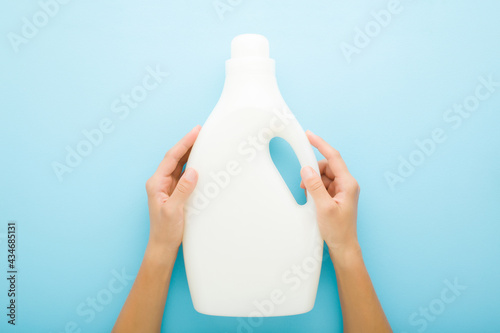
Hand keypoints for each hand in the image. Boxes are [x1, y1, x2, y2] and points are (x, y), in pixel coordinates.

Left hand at [145, 125, 200, 254]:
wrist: (163, 246)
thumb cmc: (165, 230)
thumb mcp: (173, 210)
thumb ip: (183, 190)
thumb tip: (193, 172)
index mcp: (156, 183)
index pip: (172, 158)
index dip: (184, 143)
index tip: (196, 132)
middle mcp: (160, 182)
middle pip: (175, 157)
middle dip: (187, 144)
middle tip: (201, 132)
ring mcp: (167, 187)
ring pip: (179, 164)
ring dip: (190, 153)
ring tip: (202, 142)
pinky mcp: (174, 192)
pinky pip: (183, 174)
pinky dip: (192, 165)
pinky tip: (200, 161)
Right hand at [300, 130, 360, 256]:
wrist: (344, 247)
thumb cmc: (338, 230)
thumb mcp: (323, 208)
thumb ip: (315, 187)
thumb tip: (307, 169)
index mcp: (348, 184)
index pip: (333, 157)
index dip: (320, 144)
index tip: (309, 135)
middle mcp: (347, 184)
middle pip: (327, 166)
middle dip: (313, 172)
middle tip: (304, 185)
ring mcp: (342, 190)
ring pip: (323, 176)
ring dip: (313, 182)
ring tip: (309, 197)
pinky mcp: (337, 196)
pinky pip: (323, 185)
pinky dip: (315, 189)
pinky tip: (313, 200)